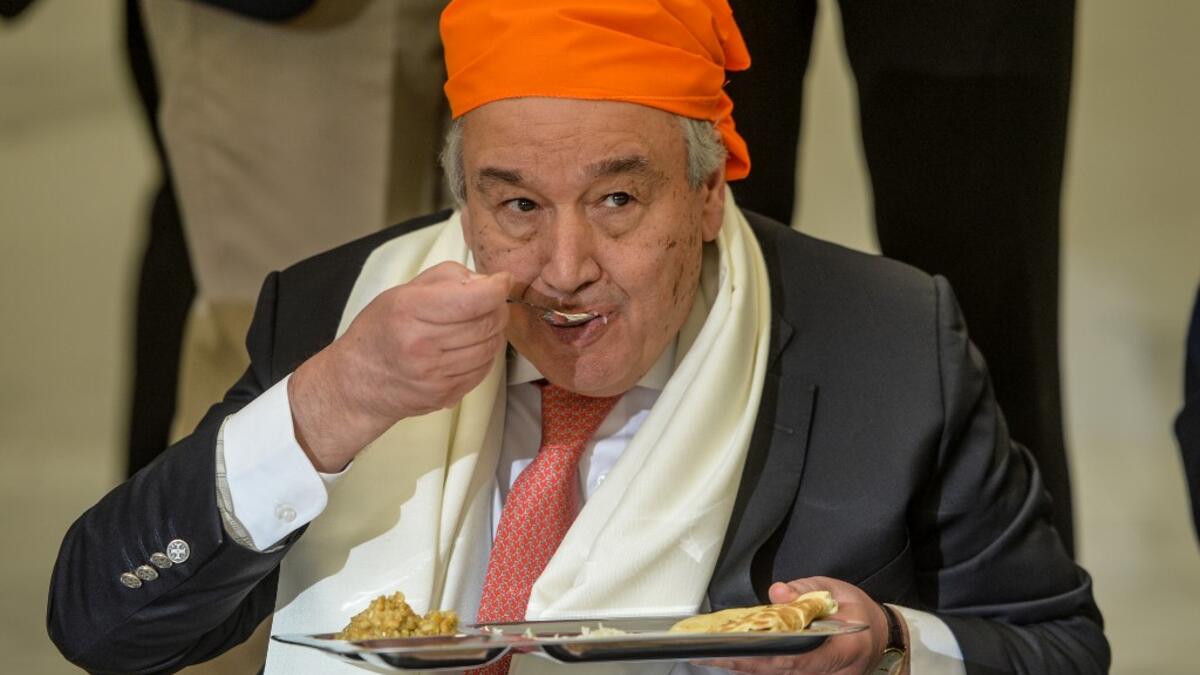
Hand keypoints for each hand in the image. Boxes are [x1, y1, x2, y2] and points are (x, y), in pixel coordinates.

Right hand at [289, 261, 511, 470]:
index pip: (473, 299)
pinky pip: (484, 370)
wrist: (358, 383)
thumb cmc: (381, 330)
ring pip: (490, 347)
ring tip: (480, 323)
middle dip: (497, 308)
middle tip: (491, 302)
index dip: (497, 288)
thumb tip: (487, 281)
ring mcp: (434, 375)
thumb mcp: (402, 292)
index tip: (501, 281)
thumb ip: (446, 278)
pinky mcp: (445, 395)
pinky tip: (471, 346)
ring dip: (494, 332)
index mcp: (409, 311)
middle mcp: (421, 345)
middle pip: (487, 323)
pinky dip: (486, 355)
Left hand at [698, 577, 896, 674]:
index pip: (799, 660)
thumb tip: (777, 593)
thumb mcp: (838, 592)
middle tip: (707, 654)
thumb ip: (806, 592)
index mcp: (842, 650)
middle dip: (742, 663)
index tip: (736, 652)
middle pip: (779, 672)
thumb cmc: (859, 614)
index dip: (764, 658)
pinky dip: (754, 667)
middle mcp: (828, 673)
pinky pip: (778, 674)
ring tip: (711, 655)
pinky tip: (731, 658)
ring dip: (744, 667)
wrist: (879, 636)